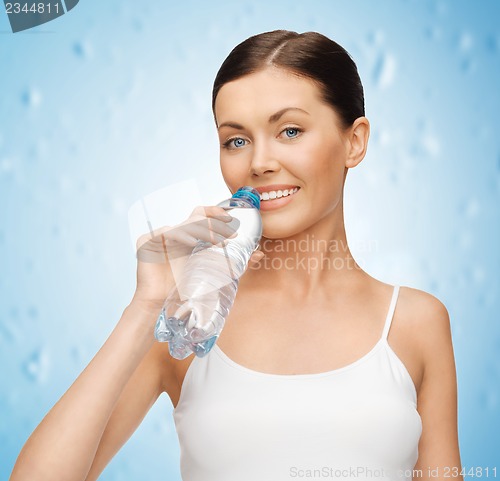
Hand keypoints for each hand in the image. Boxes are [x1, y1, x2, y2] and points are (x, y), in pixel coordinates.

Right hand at [130, 205, 262, 311]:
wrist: (160, 306)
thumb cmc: (185, 289)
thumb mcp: (213, 273)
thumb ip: (236, 263)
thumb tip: (260, 254)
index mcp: (190, 237)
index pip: (203, 216)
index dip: (217, 213)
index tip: (233, 218)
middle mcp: (177, 233)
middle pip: (196, 217)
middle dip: (214, 222)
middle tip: (231, 232)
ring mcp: (161, 236)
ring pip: (184, 225)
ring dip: (202, 231)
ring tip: (217, 242)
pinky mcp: (147, 242)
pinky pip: (165, 233)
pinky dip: (180, 236)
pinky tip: (192, 244)